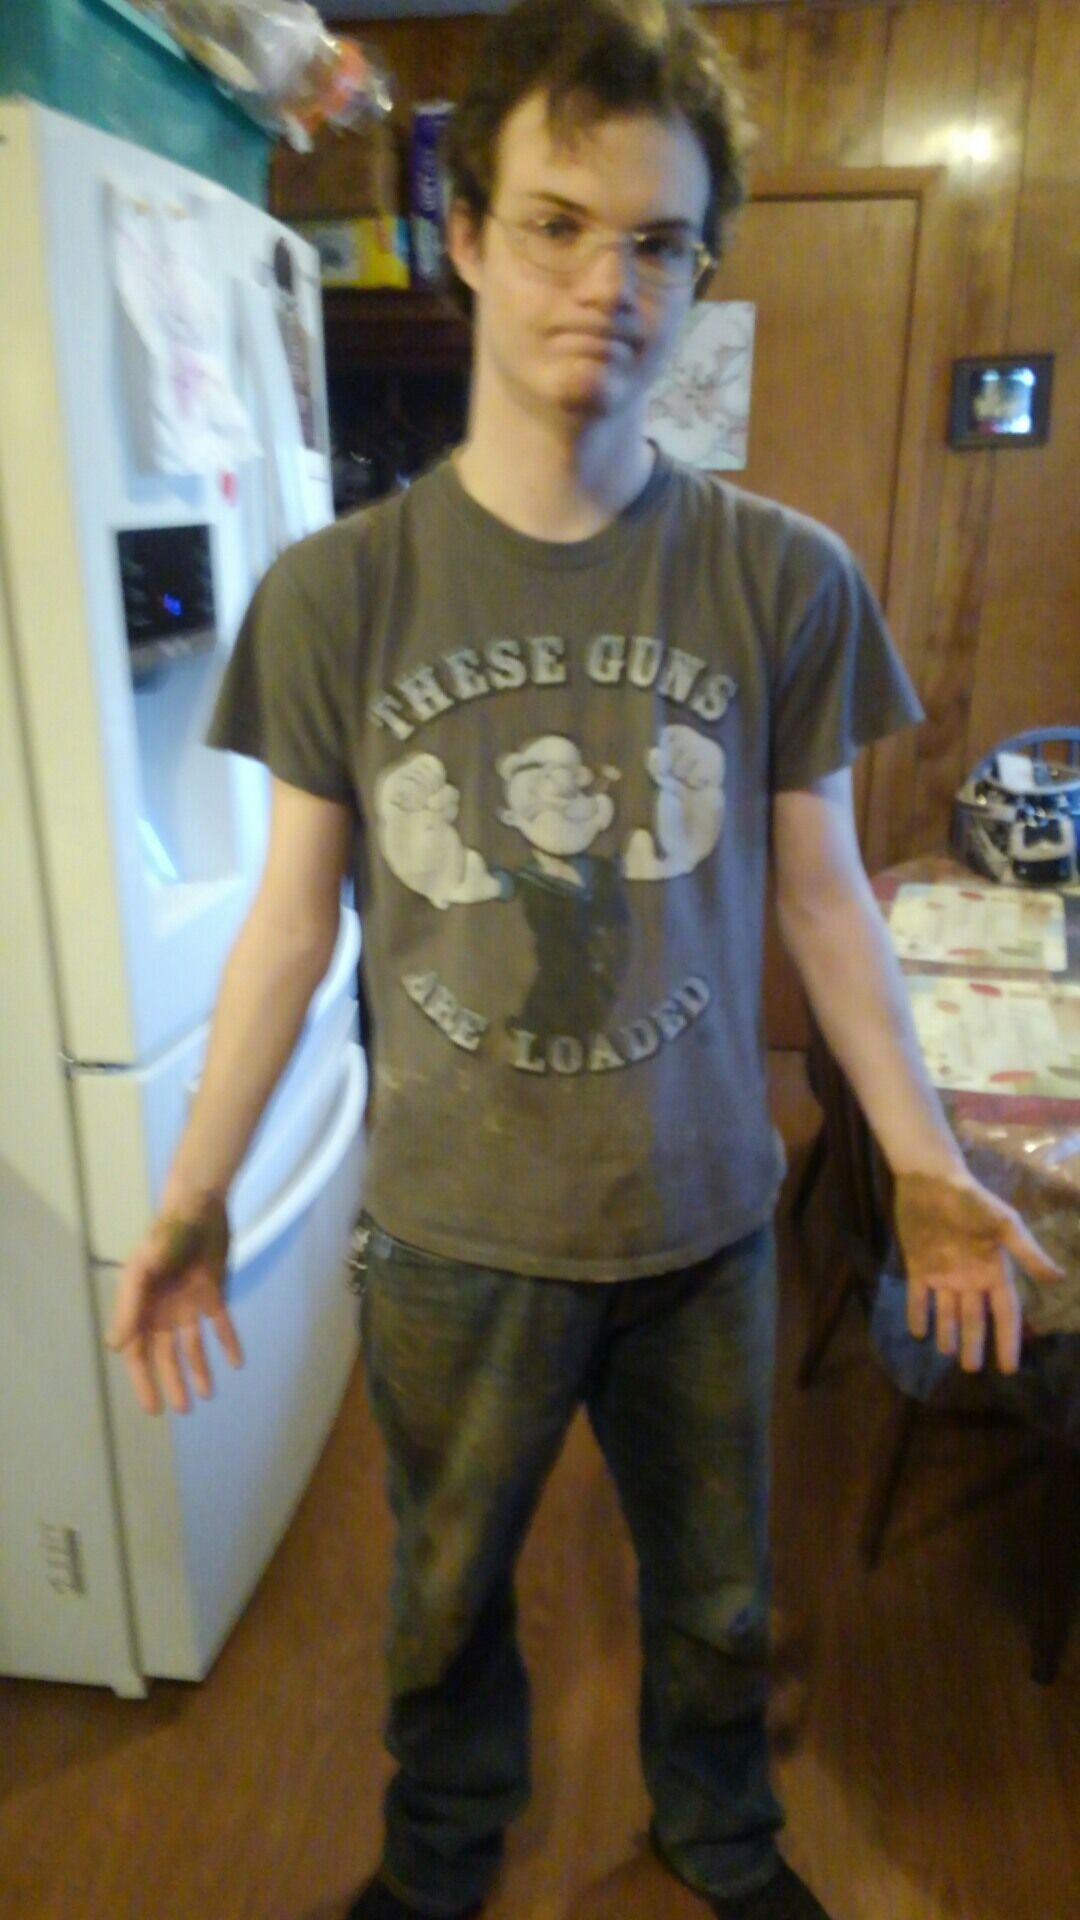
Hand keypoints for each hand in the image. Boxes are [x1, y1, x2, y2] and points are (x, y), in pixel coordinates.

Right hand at [105, 1194, 242, 1415]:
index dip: (144, 1381)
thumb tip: (115, 1347)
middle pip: (167, 1355)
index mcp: (141, 1306)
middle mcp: (162, 1309)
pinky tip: (236, 1363)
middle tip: (184, 1410)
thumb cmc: (166, 1235)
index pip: (139, 1353)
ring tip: (207, 1395)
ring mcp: (188, 1302)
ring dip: (199, 1369)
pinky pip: (220, 1324)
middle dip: (174, 1383)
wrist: (199, 1205)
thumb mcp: (142, 1270)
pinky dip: (227, 1342)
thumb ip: (130, 1308)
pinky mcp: (213, 1292)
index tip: (154, 1409)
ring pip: (192, 1345)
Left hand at [895, 1172, 1062, 1373]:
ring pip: (947, 1312)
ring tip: (948, 1353)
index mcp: (994, 1270)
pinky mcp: (918, 1266)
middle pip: (974, 1318)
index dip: (1008, 1339)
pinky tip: (918, 1332)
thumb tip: (1059, 1277)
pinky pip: (918, 1297)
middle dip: (974, 1343)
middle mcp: (970, 1277)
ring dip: (948, 1333)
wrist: (931, 1180)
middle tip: (971, 1370)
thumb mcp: (1004, 1225)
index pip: (1005, 1313)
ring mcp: (943, 1273)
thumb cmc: (971, 1200)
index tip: (1010, 1368)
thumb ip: (1027, 1252)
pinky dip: (918, 1314)